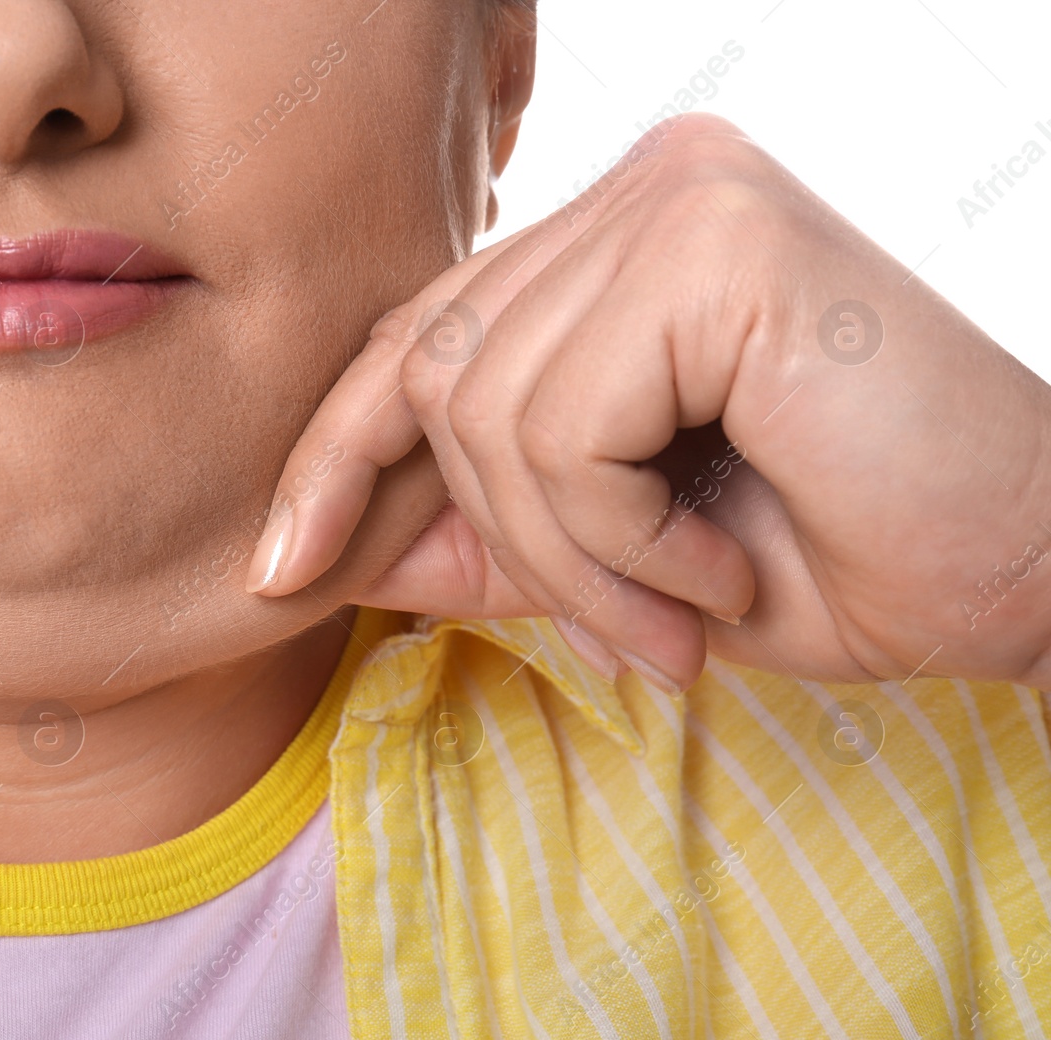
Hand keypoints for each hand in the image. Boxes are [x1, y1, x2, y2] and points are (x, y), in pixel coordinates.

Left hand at [246, 113, 1050, 692]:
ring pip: (486, 412)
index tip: (281, 568)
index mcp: (613, 241)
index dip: (336, 453)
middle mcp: (639, 189)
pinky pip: (562, 428)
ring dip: (576, 561)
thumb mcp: (614, 556)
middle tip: (634, 633)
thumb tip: (326, 543)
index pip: (418, 333)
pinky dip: (623, 539)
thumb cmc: (834, 556)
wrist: (1028, 577)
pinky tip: (722, 570)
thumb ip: (479, 530)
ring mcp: (678, 198)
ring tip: (684, 613)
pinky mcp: (716, 242)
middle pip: (437, 376)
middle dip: (512, 543)